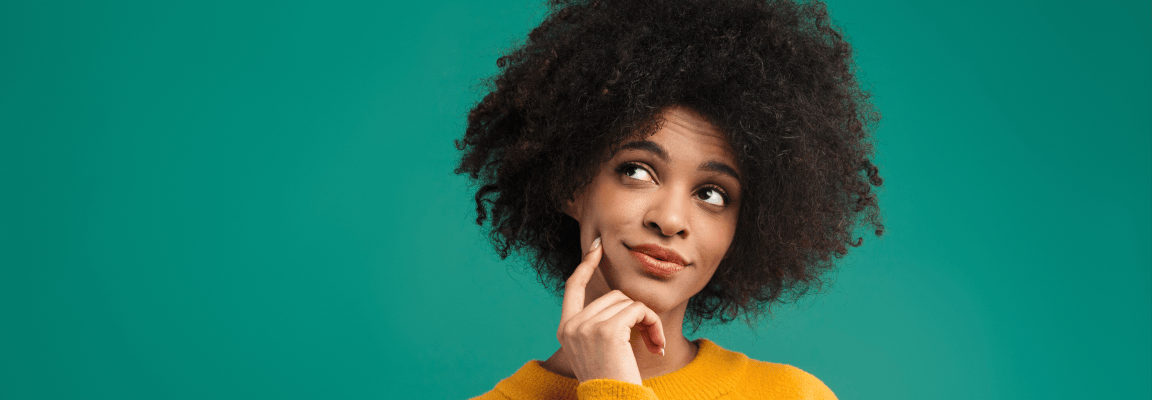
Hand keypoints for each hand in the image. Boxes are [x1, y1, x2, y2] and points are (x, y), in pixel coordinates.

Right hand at [557, 237, 666, 384]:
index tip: (596, 248)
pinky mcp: (607, 330)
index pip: (572, 287)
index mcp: (565, 329)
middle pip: (612, 296)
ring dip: (647, 321)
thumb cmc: (612, 381)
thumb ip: (598, 324)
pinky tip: (655, 345)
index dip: (585, 265)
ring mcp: (587, 327)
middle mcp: (572, 326)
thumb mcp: (597, 350)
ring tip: (652, 344)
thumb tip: (617, 298)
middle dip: (635, 312)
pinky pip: (638, 310)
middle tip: (649, 338)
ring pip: (627, 302)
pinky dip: (652, 324)